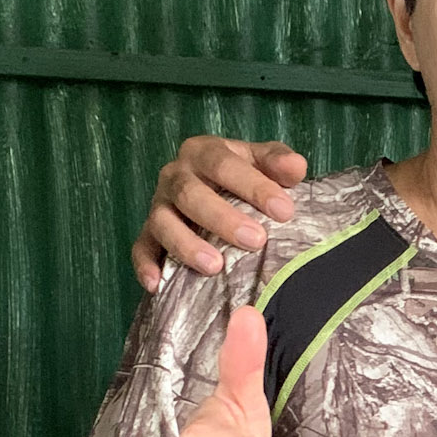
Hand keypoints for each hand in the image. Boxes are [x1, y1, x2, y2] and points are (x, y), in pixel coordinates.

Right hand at [131, 137, 308, 291]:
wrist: (217, 190)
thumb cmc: (243, 177)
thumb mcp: (262, 162)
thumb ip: (278, 161)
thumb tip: (296, 166)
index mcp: (204, 152)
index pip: (224, 164)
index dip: (253, 185)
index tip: (284, 210)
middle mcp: (176, 175)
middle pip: (190, 193)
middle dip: (222, 218)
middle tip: (256, 241)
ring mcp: (159, 205)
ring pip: (163, 222)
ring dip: (186, 244)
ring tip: (214, 266)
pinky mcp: (148, 233)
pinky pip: (141, 248)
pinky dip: (146, 265)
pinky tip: (157, 284)